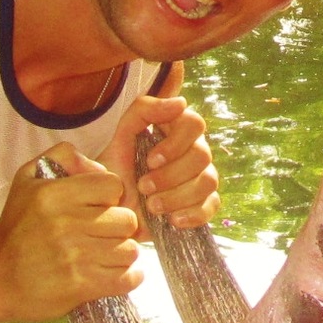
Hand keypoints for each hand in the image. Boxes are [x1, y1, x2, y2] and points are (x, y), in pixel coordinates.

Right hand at [0, 144, 139, 319]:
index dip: (109, 198)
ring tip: (106, 255)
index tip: (97, 208)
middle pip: (127, 220)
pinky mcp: (80, 285)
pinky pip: (127, 278)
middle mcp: (65, 223)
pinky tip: (115, 273)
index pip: (113, 186)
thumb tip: (99, 167)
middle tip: (103, 234)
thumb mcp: (27, 178)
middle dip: (119, 227)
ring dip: (121, 253)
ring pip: (129, 249)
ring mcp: (74, 256)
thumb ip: (64, 157)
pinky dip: (128, 278)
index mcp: (54, 194)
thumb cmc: (15, 228)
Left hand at [102, 93, 221, 229]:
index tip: (150, 160)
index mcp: (175, 130)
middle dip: (171, 175)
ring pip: (208, 181)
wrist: (110, 209)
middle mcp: (193, 150)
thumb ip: (143, 111)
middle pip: (202, 155)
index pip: (194, 124)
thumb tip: (180, 102)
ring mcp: (201, 177)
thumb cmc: (114, 170)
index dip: (176, 143)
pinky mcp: (203, 203)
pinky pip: (212, 205)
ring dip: (177, 196)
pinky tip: (172, 219)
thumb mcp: (120, 137)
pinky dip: (193, 214)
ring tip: (151, 206)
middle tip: (143, 187)